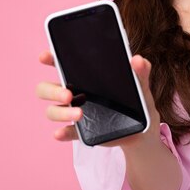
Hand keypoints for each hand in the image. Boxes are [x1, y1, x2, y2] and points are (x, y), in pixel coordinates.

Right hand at [35, 51, 160, 148]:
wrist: (143, 128)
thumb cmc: (137, 99)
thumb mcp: (141, 84)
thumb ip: (141, 70)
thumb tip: (138, 60)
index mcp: (84, 76)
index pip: (60, 63)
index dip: (50, 58)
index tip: (46, 56)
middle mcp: (74, 93)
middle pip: (47, 89)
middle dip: (52, 91)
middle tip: (69, 95)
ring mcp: (75, 112)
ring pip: (53, 111)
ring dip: (61, 113)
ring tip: (79, 115)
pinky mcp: (81, 132)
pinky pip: (66, 132)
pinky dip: (62, 132)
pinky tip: (61, 133)